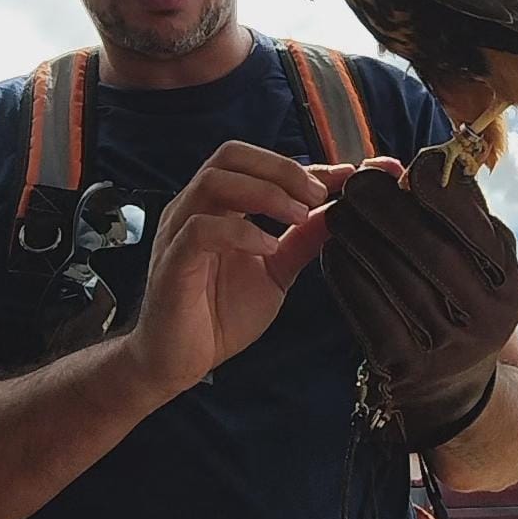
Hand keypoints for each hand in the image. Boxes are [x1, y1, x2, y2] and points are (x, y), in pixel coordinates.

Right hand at [127, 141, 354, 402]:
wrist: (178, 362)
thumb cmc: (217, 315)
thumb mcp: (275, 273)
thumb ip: (301, 242)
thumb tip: (336, 211)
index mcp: (219, 206)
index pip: (258, 165)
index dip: (304, 166)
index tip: (345, 175)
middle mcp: (196, 209)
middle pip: (232, 156)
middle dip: (281, 169)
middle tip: (318, 195)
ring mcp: (180, 232)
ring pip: (214, 181)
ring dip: (264, 192)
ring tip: (299, 216)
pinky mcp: (172, 262)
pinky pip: (201, 230)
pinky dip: (240, 231)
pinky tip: (268, 247)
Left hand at [321, 150, 517, 451]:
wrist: (454, 386)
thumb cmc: (461, 299)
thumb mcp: (480, 261)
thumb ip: (462, 213)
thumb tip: (428, 160)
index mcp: (506, 281)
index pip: (474, 227)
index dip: (440, 191)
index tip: (408, 167)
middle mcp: (485, 317)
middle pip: (433, 251)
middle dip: (388, 210)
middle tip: (355, 184)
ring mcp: (446, 346)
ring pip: (395, 278)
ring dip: (360, 238)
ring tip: (337, 212)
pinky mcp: (404, 366)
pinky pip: (368, 311)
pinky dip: (346, 276)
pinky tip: (332, 251)